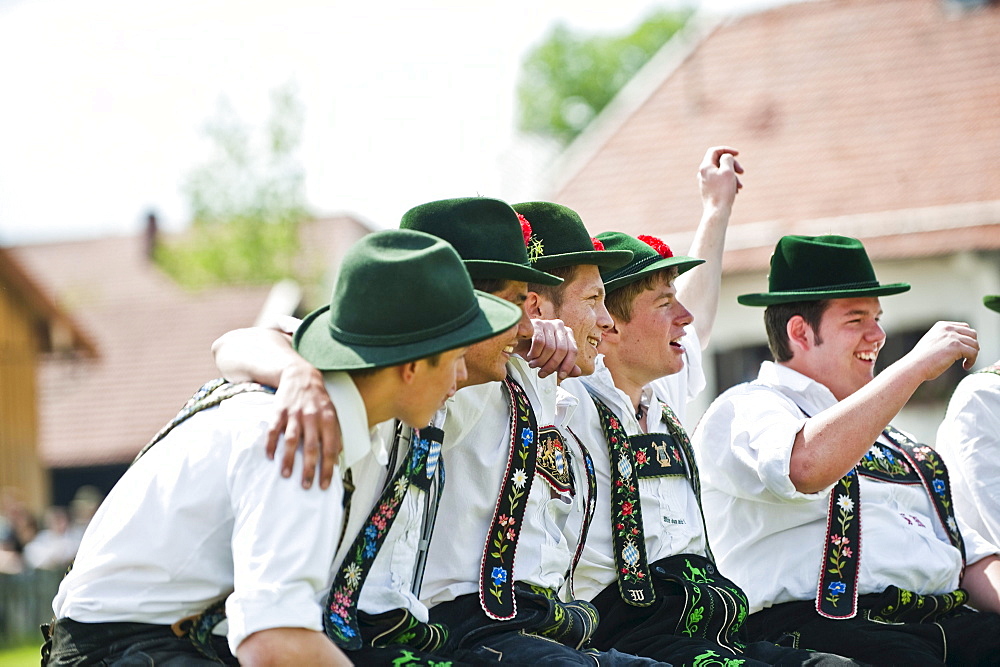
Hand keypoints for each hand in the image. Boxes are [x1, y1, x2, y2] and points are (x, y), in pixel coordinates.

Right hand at [266, 361, 340, 488]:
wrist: (301, 376)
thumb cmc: (319, 400)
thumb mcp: (332, 414)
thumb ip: (334, 435)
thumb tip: (336, 458)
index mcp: (328, 420)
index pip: (329, 449)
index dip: (327, 468)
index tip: (324, 484)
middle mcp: (312, 418)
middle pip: (311, 448)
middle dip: (309, 469)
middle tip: (307, 486)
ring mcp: (295, 414)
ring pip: (292, 441)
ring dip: (289, 460)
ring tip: (287, 475)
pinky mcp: (279, 411)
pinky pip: (274, 430)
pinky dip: (271, 444)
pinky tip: (270, 457)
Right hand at [516, 318, 579, 379]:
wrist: (515, 342)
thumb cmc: (533, 349)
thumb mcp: (550, 360)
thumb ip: (564, 365)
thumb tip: (578, 372)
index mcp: (566, 334)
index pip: (573, 351)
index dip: (568, 365)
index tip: (561, 376)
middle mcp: (559, 326)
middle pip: (562, 350)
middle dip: (551, 366)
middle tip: (543, 373)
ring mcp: (548, 323)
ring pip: (550, 348)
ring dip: (540, 361)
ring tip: (533, 364)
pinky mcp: (537, 323)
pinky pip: (539, 342)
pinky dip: (534, 353)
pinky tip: (530, 356)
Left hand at [699, 146, 742, 208]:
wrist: (716, 212)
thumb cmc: (723, 192)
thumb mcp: (728, 171)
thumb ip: (727, 159)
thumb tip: (726, 156)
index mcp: (705, 167)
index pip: (715, 151)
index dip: (727, 150)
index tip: (738, 154)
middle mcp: (703, 173)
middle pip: (720, 162)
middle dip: (733, 165)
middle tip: (742, 171)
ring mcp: (706, 182)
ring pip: (722, 173)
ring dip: (733, 176)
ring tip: (740, 186)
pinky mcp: (709, 190)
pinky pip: (721, 182)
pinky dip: (729, 183)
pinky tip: (735, 191)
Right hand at [904, 321, 978, 379]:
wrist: (914, 366)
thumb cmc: (921, 359)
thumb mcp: (933, 342)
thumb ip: (945, 339)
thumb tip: (961, 344)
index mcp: (941, 326)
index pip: (964, 327)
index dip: (967, 339)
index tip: (965, 350)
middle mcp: (948, 328)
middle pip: (972, 334)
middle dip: (972, 345)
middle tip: (968, 356)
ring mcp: (952, 336)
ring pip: (974, 344)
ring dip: (973, 354)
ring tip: (966, 362)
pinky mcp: (956, 346)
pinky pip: (973, 352)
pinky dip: (972, 361)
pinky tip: (965, 366)